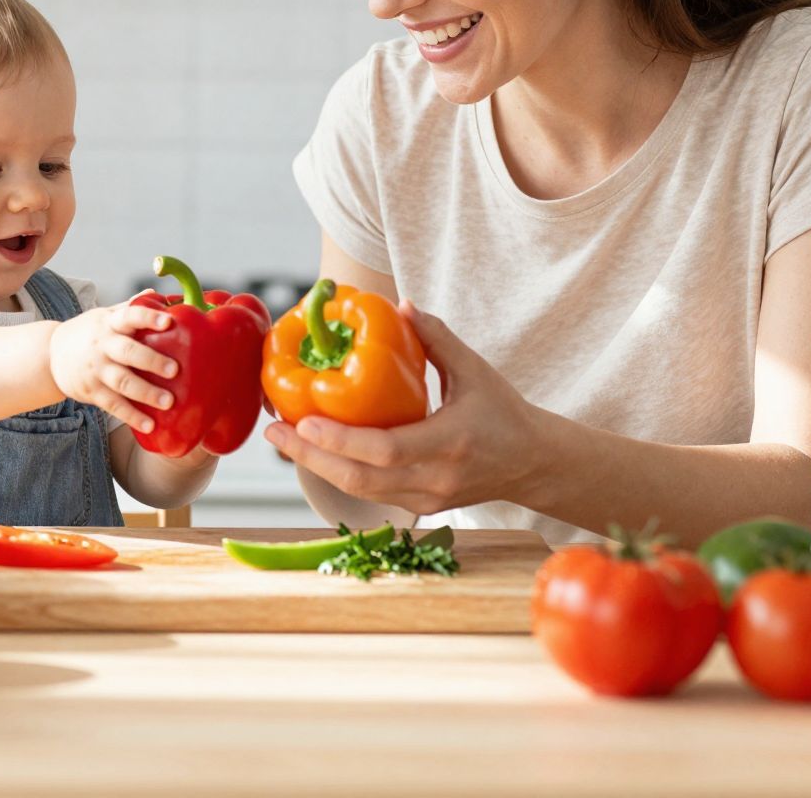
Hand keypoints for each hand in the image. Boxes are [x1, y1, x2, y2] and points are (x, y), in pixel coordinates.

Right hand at [49, 303, 178, 433]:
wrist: (50, 355)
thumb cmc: (88, 333)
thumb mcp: (105, 315)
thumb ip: (130, 307)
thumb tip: (157, 293)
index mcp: (109, 323)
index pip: (129, 316)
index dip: (148, 317)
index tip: (168, 321)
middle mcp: (102, 345)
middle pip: (127, 352)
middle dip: (151, 360)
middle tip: (174, 370)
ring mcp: (96, 370)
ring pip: (122, 382)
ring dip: (145, 392)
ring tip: (168, 401)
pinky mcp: (91, 391)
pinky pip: (113, 405)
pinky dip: (131, 416)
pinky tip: (149, 424)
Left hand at [262, 302, 541, 515]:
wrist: (535, 463)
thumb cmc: (505, 413)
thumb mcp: (475, 370)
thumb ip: (437, 338)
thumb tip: (400, 305)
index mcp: (450, 443)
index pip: (385, 451)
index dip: (339, 440)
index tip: (303, 420)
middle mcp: (436, 478)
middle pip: (361, 480)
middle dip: (311, 458)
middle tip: (276, 432)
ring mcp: (428, 498)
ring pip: (361, 493)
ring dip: (318, 468)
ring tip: (285, 441)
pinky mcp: (422, 506)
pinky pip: (372, 494)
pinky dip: (340, 474)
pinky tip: (315, 453)